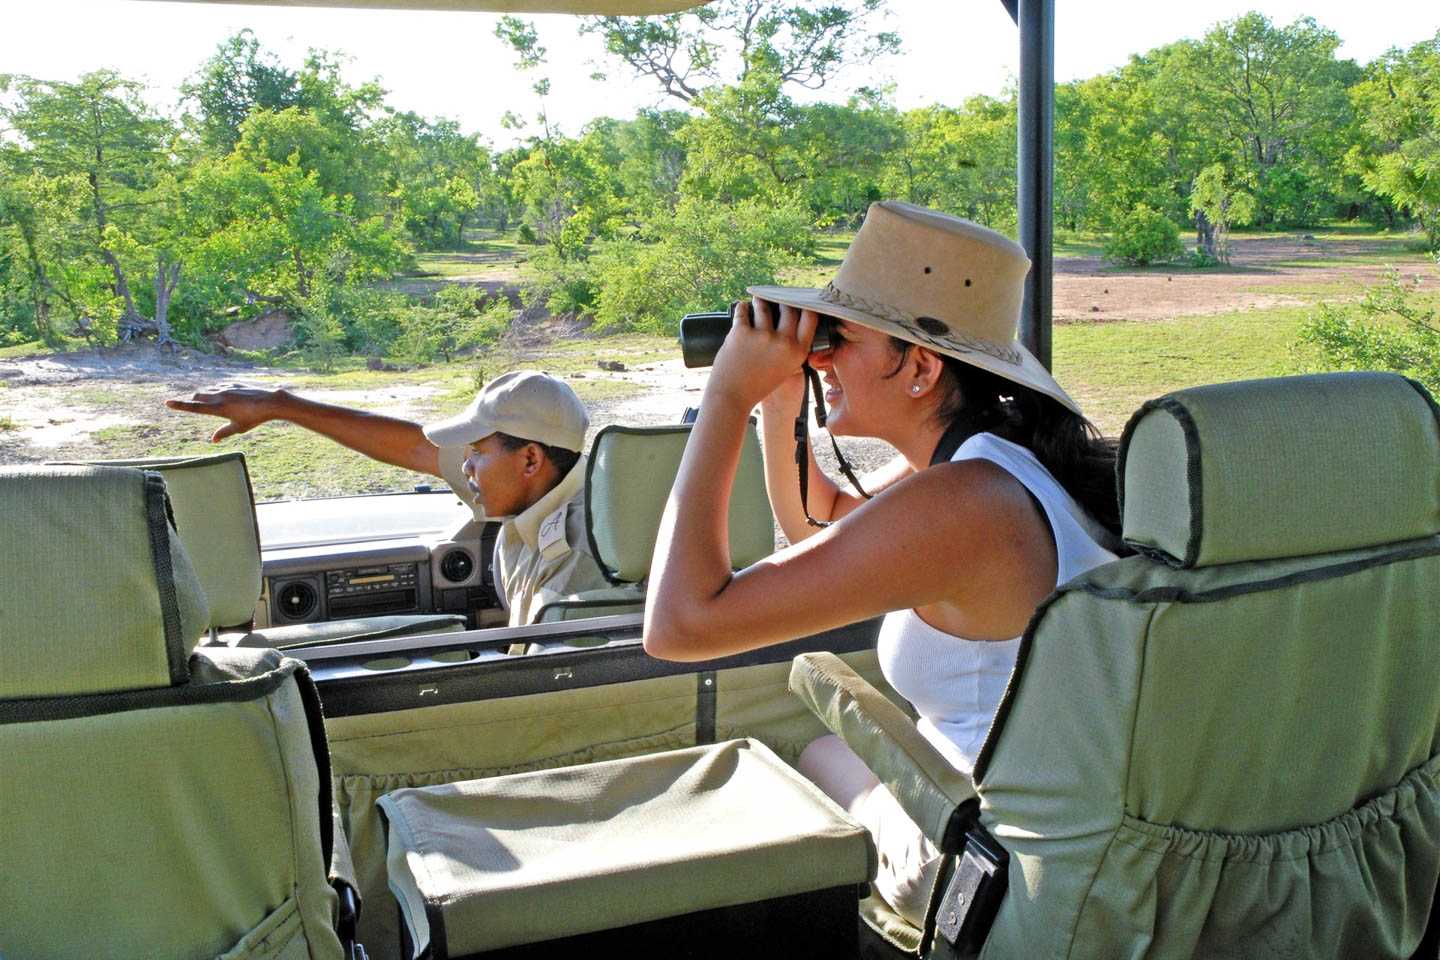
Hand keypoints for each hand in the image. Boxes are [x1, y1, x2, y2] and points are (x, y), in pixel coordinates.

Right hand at [164, 384, 286, 441]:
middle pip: (197, 396)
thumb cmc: (254, 418)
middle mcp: (219, 396)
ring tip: (222, 406)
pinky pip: (221, 386)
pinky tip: (232, 398)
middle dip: (195, 401)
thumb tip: (213, 440)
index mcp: (218, 408)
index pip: (194, 408)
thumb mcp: (239, 428)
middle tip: (200, 408)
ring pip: (209, 390)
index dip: (180, 405)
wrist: (271, 401)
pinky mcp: (234, 383)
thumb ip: (224, 432)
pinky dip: (220, 392)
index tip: (167, 402)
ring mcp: (226, 388)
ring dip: (208, 396)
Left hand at [705, 297, 818, 412]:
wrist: (731, 396)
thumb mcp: (785, 369)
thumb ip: (792, 349)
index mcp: (797, 352)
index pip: (810, 318)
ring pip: (764, 306)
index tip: (799, 301)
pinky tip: (743, 307)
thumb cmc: (757, 385)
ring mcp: (762, 336)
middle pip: (788, 308)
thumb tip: (792, 320)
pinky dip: (742, 307)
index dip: (805, 306)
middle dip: (782, 300)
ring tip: (758, 300)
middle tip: (777, 298)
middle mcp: (783, 342)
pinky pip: (742, 310)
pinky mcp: (741, 332)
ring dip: (760, 301)